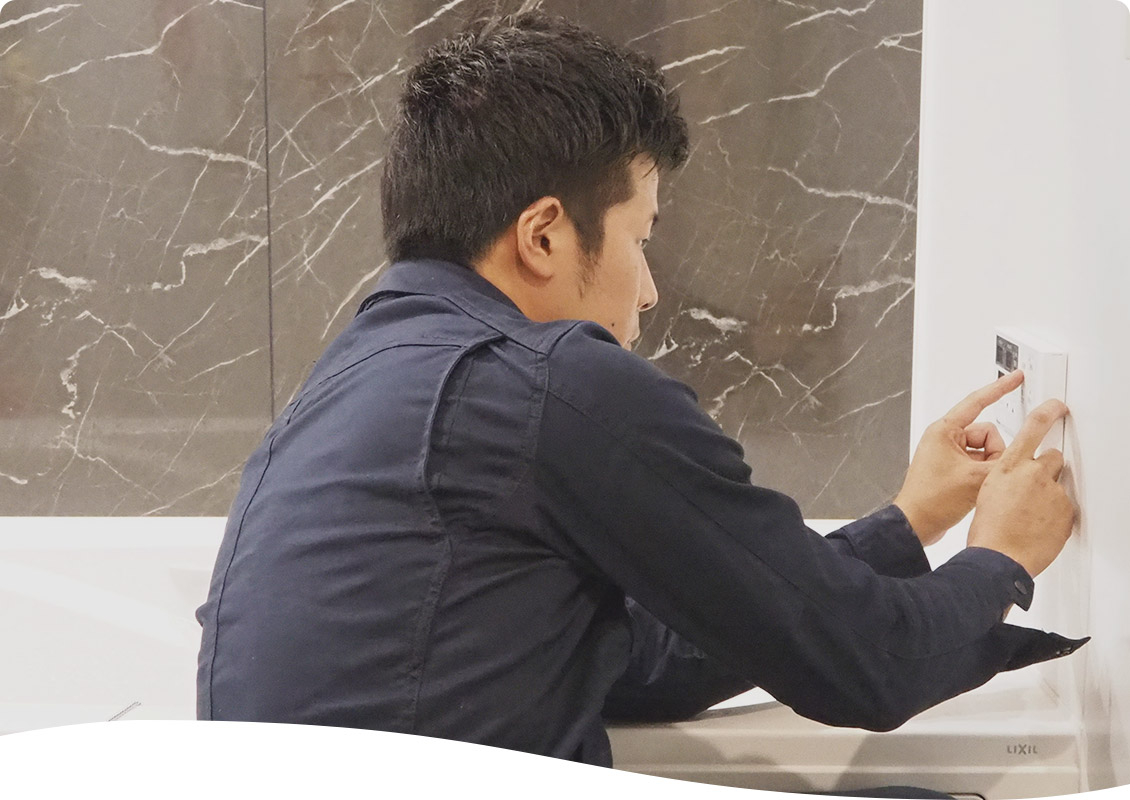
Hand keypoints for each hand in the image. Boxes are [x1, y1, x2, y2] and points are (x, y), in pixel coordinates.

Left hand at [893, 371, 1021, 545]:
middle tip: (982, 474)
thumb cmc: (932, 500)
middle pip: (987, 434)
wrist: (916, 524)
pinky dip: (984, 475)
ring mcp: (949, 454)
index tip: (1016, 377)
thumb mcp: (975, 478)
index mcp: (944, 431)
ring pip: (986, 452)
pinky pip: (980, 464)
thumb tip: (1017, 457)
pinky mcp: (953, 469)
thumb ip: (1002, 462)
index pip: (977, 402)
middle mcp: (945, 439)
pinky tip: (975, 490)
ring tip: (975, 485)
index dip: (1000, 388)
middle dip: (993, 455)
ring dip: (989, 468)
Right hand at [967, 399, 1074, 577]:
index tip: (1057, 406)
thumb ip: (1006, 480)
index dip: (1047, 412)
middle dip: (1046, 468)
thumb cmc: (988, 531)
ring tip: (1032, 514)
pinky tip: (1039, 526)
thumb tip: (1017, 481)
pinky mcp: (1066, 510)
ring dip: (1049, 494)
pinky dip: (1055, 514)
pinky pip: (1065, 506)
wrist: (1000, 558)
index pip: (1033, 428)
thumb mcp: (987, 493)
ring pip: (1058, 484)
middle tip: (1034, 488)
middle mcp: (1033, 474)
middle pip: (1052, 457)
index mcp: (1007, 467)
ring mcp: (1052, 492)